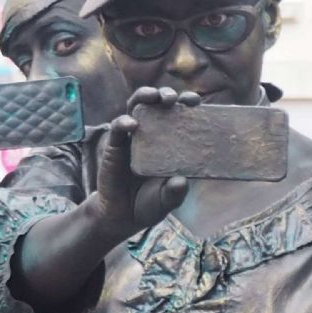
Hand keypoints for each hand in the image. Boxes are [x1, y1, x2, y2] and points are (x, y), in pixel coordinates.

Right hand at [91, 86, 193, 237]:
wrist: (123, 217)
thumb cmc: (150, 204)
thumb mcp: (167, 200)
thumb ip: (175, 193)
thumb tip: (181, 182)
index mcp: (170, 143)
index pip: (180, 116)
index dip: (187, 105)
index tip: (197, 102)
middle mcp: (152, 136)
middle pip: (158, 106)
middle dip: (166, 95)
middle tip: (174, 98)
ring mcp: (133, 139)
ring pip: (136, 108)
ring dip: (144, 97)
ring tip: (153, 96)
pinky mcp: (114, 147)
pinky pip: (117, 129)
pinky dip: (123, 122)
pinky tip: (132, 124)